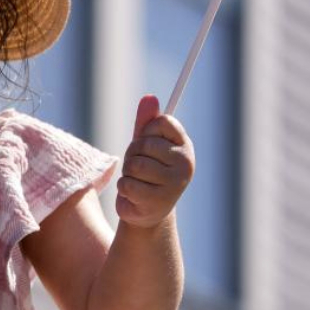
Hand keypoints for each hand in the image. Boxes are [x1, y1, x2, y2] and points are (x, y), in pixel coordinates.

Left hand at [115, 95, 195, 227]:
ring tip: (138, 182)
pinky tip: (135, 196)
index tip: (148, 146)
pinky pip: (127, 184)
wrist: (148, 212)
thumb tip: (149, 97)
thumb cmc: (147, 173)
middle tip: (140, 170)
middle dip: (133, 156)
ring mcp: (174, 184)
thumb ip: (146, 123)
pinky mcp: (158, 201)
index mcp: (185, 146)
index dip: (146, 132)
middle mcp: (185, 164)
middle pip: (143, 145)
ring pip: (134, 165)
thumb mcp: (146, 146)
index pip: (161, 122)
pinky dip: (124, 189)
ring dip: (128, 174)